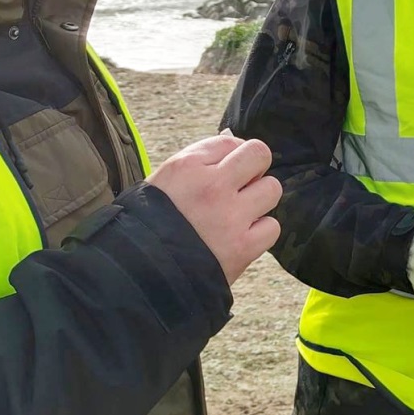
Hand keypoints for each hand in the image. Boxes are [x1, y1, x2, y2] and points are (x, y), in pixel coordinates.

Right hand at [147, 130, 280, 284]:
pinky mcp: (243, 247)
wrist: (141, 273)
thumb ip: (199, 160)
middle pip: (259, 154)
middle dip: (254, 166)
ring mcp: (230, 216)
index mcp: (186, 166)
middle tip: (243, 183)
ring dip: (259, 199)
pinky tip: (242, 235)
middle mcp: (212, 186)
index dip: (231, 155)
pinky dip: (260, 231)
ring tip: (240, 212)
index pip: (229, 141)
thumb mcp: (164, 180)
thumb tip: (234, 142)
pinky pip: (272, 226)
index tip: (224, 170)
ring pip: (272, 188)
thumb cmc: (151, 222)